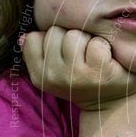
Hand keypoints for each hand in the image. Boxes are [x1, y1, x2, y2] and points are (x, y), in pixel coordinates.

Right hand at [21, 27, 135, 110]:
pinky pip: (96, 43)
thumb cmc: (83, 80)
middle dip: (70, 38)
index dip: (51, 39)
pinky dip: (104, 46)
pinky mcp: (98, 71)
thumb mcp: (55, 72)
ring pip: (74, 35)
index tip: (63, 52)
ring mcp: (76, 75)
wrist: (112, 103)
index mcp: (39, 77)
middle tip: (82, 55)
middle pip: (55, 32)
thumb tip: (23, 37)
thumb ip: (37, 53)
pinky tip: (107, 60)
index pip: (33, 38)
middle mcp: (54, 78)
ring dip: (87, 40)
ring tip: (93, 56)